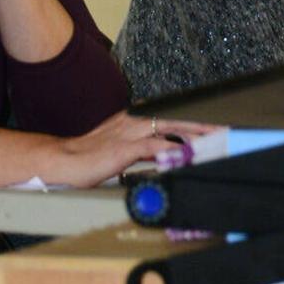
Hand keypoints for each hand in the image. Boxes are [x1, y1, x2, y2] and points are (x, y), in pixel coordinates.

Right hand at [37, 111, 218, 188]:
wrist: (60, 161)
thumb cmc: (86, 161)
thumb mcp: (121, 155)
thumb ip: (143, 155)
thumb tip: (166, 160)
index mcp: (131, 122)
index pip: (168, 122)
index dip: (191, 127)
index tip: (210, 132)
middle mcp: (133, 122)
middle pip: (175, 122)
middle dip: (201, 127)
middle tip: (223, 132)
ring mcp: (130, 132)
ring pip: (171, 130)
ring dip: (195, 136)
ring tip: (215, 141)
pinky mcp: (125, 147)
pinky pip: (156, 146)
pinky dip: (175, 150)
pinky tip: (188, 154)